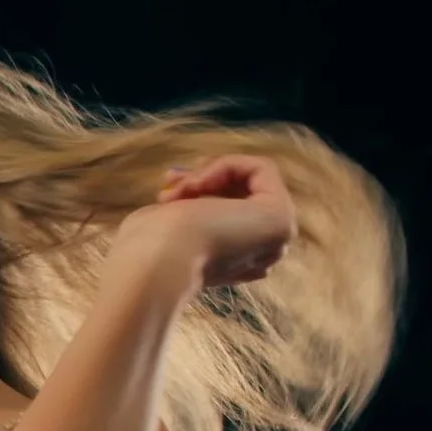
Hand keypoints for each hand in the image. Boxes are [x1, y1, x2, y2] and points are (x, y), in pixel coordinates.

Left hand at [116, 155, 296, 288]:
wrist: (156, 265)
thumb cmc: (151, 248)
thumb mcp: (172, 222)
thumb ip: (193, 212)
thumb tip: (193, 194)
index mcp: (239, 263)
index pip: (232, 205)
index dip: (202, 186)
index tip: (169, 186)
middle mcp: (264, 253)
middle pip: (244, 191)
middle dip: (205, 177)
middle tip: (171, 180)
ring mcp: (277, 237)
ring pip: (252, 178)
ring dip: (209, 174)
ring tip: (176, 189)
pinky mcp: (280, 217)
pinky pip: (261, 168)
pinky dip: (225, 164)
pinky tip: (198, 184)